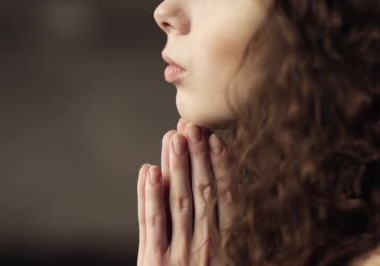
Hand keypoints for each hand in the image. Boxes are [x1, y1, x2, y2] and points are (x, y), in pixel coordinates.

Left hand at [137, 118, 234, 265]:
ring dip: (174, 167)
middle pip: (201, 192)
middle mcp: (205, 245)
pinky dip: (148, 195)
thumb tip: (231, 192)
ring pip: (177, 201)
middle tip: (192, 126)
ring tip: (173, 138)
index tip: (217, 139)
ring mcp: (178, 253)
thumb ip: (225, 229)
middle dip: (197, 157)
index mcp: (226, 245)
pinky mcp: (153, 260)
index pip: (226, 197)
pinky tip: (149, 170)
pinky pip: (151, 222)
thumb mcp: (224, 259)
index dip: (221, 167)